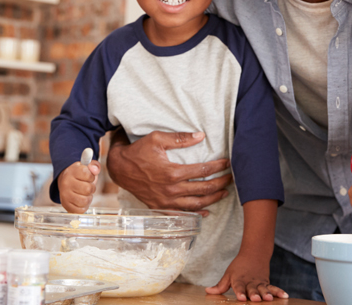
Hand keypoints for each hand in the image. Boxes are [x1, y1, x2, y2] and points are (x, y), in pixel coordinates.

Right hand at [58, 159, 100, 213]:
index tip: (88, 177)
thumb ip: (94, 166)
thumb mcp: (86, 167)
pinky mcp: (65, 205)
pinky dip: (84, 206)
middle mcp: (66, 183)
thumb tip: (95, 170)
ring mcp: (64, 195)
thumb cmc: (79, 175)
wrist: (65, 181)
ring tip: (85, 194)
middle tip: (87, 186)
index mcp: (72, 171)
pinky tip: (81, 200)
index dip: (92, 177)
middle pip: (88, 189)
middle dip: (91, 188)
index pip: (88, 175)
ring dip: (88, 198)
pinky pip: (80, 210)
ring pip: (85, 201)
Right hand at [105, 129, 231, 215]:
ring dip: (212, 199)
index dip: (218, 167)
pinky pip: (182, 214)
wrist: (120, 169)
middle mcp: (171, 190)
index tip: (227, 163)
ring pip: (196, 204)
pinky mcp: (160, 207)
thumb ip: (180, 138)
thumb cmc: (138, 152)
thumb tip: (201, 136)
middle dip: (220, 183)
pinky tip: (206, 211)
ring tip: (224, 193)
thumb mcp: (157, 139)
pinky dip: (196, 214)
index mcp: (172, 173)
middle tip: (231, 178)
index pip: (202, 171)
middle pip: (203, 189)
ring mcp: (166, 201)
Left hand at [205, 254, 287, 301]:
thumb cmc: (239, 267)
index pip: (238, 287)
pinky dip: (279, 291)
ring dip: (266, 294)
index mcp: (239, 280)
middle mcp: (250, 282)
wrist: (254, 254)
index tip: (241, 298)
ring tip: (269, 299)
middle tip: (256, 299)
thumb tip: (208, 291)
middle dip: (254, 294)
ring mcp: (259, 283)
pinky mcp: (267, 283)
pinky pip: (273, 287)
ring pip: (263, 288)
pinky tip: (285, 296)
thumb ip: (220, 286)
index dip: (239, 292)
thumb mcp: (228, 275)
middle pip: (252, 289)